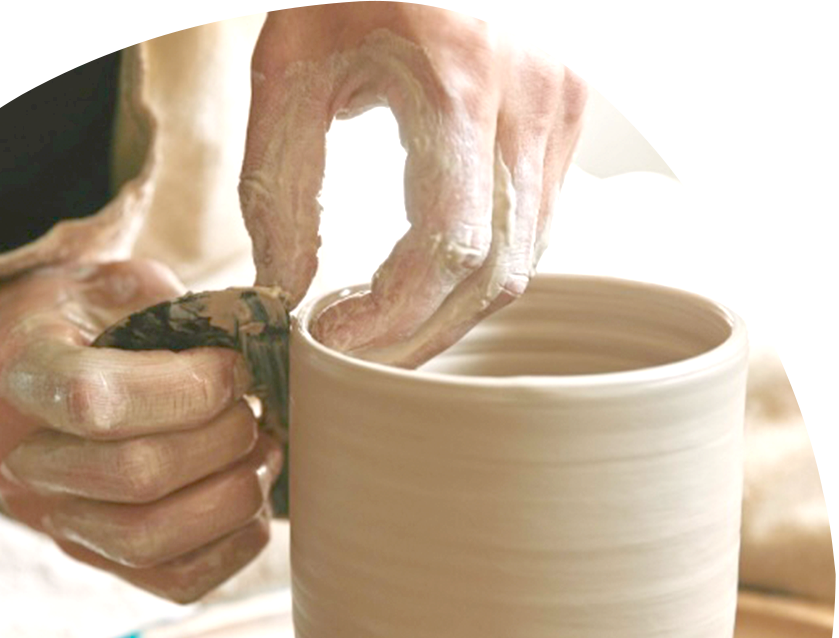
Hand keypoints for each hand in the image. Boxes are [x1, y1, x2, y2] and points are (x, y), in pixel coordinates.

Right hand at [0, 260, 282, 601]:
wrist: (32, 373)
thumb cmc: (87, 321)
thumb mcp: (120, 285)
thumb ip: (178, 313)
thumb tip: (265, 349)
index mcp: (16, 370)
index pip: (92, 402)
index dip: (186, 389)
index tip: (231, 366)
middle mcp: (22, 458)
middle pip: (134, 476)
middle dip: (222, 439)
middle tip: (253, 407)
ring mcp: (55, 518)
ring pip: (150, 539)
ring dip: (233, 495)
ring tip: (264, 450)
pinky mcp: (98, 557)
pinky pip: (175, 581)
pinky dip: (234, 545)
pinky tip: (253, 498)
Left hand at [240, 2, 586, 365]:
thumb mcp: (288, 73)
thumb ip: (279, 188)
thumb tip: (286, 294)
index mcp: (458, 81)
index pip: (447, 249)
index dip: (391, 316)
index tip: (333, 340)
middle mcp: (530, 99)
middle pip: (493, 274)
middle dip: (420, 335)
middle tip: (357, 356)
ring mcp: (560, 107)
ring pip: (522, 264)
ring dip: (450, 313)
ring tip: (380, 322)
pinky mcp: (566, 117)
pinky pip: (531, 231)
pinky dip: (476, 274)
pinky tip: (422, 281)